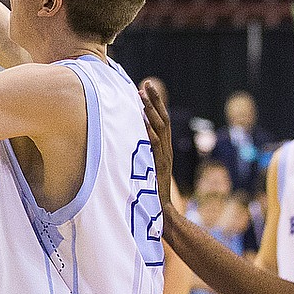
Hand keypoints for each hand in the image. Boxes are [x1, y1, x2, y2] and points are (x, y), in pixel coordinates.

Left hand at [139, 77, 173, 204]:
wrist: (161, 210)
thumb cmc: (150, 191)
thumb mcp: (145, 169)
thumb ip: (140, 154)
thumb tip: (127, 141)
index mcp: (163, 148)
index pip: (160, 120)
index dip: (153, 104)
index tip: (144, 88)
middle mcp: (165, 149)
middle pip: (162, 119)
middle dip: (154, 100)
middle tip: (145, 83)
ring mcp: (164, 156)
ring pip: (159, 129)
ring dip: (151, 111)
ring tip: (142, 96)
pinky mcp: (160, 166)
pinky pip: (155, 146)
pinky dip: (149, 134)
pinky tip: (142, 123)